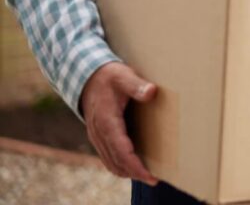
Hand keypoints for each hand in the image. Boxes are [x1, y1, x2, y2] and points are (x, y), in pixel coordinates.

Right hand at [80, 61, 157, 184]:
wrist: (87, 77)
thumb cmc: (110, 76)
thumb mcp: (124, 76)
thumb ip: (137, 85)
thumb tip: (152, 92)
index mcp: (107, 121)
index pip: (121, 150)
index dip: (135, 166)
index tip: (150, 175)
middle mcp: (99, 133)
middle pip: (117, 161)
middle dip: (135, 173)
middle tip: (154, 180)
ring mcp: (97, 136)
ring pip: (110, 162)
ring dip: (127, 172)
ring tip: (146, 176)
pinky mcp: (98, 136)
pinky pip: (107, 157)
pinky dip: (119, 165)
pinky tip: (132, 167)